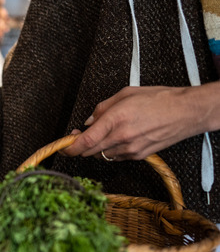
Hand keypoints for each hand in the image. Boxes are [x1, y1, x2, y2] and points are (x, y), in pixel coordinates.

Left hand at [61, 85, 217, 160]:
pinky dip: (110, 150)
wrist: (187, 112)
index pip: (85, 141)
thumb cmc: (159, 99)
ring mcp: (131, 149)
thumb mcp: (125, 94)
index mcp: (115, 119)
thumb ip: (102, 109)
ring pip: (101, 155)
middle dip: (80, 146)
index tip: (63, 146)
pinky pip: (115, 157)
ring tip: (103, 134)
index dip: (69, 147)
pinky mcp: (139, 156)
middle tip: (78, 137)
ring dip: (96, 148)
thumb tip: (88, 122)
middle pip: (89, 151)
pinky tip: (117, 138)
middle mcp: (122, 137)